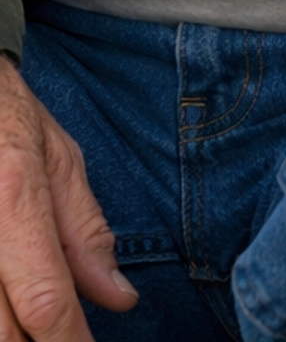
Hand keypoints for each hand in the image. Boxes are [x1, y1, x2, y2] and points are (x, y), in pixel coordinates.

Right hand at [0, 55, 135, 338]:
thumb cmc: (6, 118)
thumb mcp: (58, 158)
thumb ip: (86, 232)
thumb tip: (120, 298)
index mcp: (13, 198)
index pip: (44, 299)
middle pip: (2, 333)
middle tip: (66, 339)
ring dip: (13, 333)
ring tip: (40, 327)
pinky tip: (11, 310)